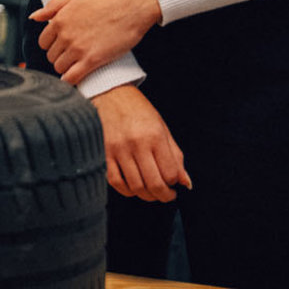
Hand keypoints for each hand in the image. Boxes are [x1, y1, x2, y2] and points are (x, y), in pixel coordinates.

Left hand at [31, 0, 161, 86]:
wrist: (132, 7)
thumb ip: (53, 6)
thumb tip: (34, 17)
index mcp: (59, 20)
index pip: (43, 42)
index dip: (52, 44)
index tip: (61, 46)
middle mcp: (65, 35)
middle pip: (51, 56)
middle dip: (59, 56)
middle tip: (71, 54)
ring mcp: (78, 49)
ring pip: (59, 67)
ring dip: (65, 68)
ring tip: (75, 64)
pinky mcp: (92, 60)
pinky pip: (72, 78)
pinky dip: (70, 80)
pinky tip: (74, 78)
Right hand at [91, 85, 190, 202]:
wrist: (109, 93)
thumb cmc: (138, 110)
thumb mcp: (162, 127)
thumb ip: (175, 155)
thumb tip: (185, 182)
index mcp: (155, 136)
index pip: (170, 174)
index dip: (174, 184)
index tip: (173, 184)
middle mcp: (136, 143)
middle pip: (153, 184)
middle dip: (163, 196)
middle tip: (165, 194)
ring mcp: (118, 149)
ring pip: (135, 187)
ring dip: (146, 195)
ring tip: (150, 191)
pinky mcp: (103, 153)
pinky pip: (116, 182)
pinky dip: (126, 191)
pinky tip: (133, 187)